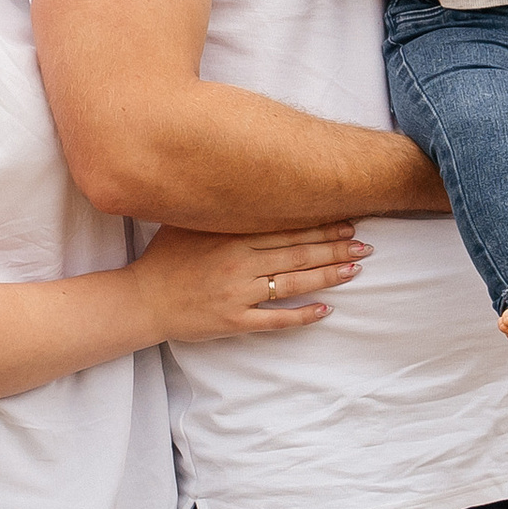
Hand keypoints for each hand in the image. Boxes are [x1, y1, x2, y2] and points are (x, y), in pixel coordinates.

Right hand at [131, 222, 370, 343]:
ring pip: (293, 284)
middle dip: (335, 248)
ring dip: (328, 276)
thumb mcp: (190, 224)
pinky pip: (275, 319)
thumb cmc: (165, 259)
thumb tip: (253, 187)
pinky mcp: (234, 321)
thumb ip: (222, 210)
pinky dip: (302, 316)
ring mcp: (238, 294)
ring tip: (355, 270)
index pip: (286, 228)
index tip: (347, 220)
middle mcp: (238, 263)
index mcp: (231, 236)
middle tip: (365, 245)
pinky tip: (326, 310)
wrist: (142, 299)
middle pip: (298, 254)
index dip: (321, 225)